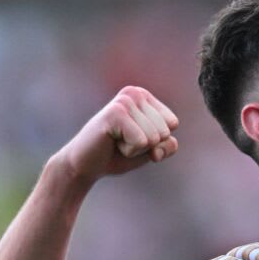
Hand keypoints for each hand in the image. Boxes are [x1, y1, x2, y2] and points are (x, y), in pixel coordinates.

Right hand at [55, 86, 179, 182]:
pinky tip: (112, 142)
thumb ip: (168, 145)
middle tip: (122, 142)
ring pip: (154, 137)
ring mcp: (124, 101)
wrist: (85, 166)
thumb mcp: (151, 151)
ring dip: (136, 148)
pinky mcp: (115, 113)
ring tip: (116, 142)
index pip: (172, 124)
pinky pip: (142, 141)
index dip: (157, 141)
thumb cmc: (118, 154)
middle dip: (146, 146)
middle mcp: (135, 93)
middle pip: (164, 131)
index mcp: (145, 96)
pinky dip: (129, 150)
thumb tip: (160, 141)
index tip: (134, 138)